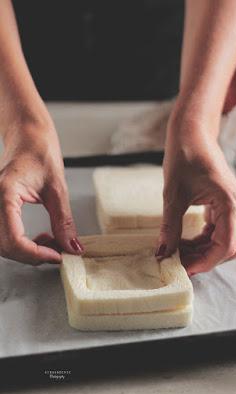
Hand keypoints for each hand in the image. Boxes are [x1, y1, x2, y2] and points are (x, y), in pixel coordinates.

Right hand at [0, 122, 82, 264]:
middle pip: (5, 246)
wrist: (28, 137)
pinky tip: (40, 238)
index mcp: (4, 193)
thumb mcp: (58, 189)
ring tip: (51, 243)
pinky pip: (3, 235)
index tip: (57, 256)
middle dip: (32, 255)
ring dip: (27, 251)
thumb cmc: (40, 153)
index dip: (35, 254)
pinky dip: (22, 243)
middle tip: (57, 252)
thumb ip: (63, 222)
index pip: (13, 238)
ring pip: (2, 244)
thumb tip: (72, 248)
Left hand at [156, 116, 235, 275]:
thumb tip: (163, 253)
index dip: (205, 262)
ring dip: (203, 251)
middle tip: (178, 263)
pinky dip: (204, 240)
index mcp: (230, 202)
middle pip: (229, 247)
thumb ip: (170, 226)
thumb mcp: (173, 195)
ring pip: (225, 241)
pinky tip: (186, 242)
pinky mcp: (227, 204)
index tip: (184, 269)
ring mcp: (235, 205)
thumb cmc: (184, 156)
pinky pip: (220, 230)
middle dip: (204, 259)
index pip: (226, 245)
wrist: (191, 135)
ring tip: (178, 253)